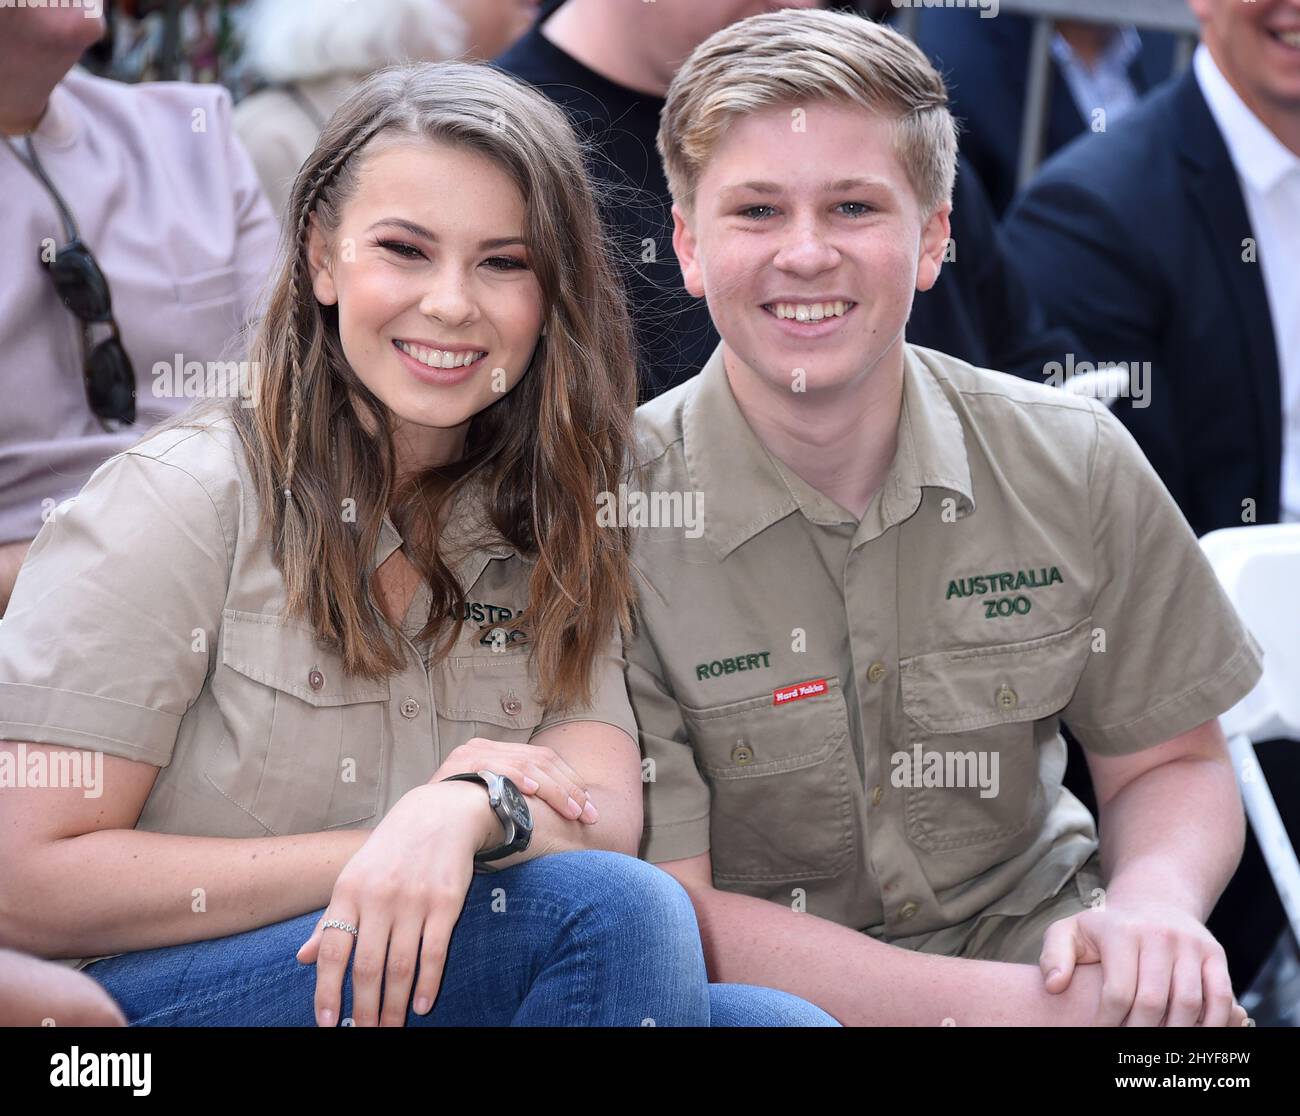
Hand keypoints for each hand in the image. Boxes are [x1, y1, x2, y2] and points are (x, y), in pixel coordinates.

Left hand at [295, 780, 495, 1026]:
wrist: (439, 813)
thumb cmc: (390, 850)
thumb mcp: (353, 876)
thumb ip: (330, 918)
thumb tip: (302, 958)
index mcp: (349, 890)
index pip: (331, 951)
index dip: (326, 992)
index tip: (327, 1024)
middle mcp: (379, 897)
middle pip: (367, 967)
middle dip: (365, 1009)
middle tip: (366, 1035)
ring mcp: (415, 900)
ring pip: (401, 966)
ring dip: (394, 1005)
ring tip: (390, 1028)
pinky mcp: (447, 902)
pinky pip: (435, 952)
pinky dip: (428, 984)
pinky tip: (422, 1005)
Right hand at [431, 737, 598, 824]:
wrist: (416, 827)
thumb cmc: (459, 824)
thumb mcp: (495, 808)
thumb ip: (522, 802)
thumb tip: (571, 814)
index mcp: (500, 753)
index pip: (546, 760)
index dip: (572, 783)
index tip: (590, 810)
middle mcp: (487, 748)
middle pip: (541, 761)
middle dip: (570, 790)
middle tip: (587, 816)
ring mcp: (472, 753)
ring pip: (525, 763)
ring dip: (553, 788)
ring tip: (572, 809)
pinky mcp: (458, 764)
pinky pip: (493, 765)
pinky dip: (514, 774)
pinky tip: (531, 789)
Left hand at [1039, 900, 1239, 1025]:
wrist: (1153, 902)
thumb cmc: (1106, 928)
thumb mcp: (1070, 931)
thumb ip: (1054, 956)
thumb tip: (1053, 985)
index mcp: (1120, 932)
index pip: (1118, 991)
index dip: (1109, 1021)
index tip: (1101, 1032)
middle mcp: (1158, 935)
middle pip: (1153, 1002)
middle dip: (1140, 1032)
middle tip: (1130, 1044)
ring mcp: (1190, 944)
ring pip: (1189, 1003)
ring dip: (1174, 1032)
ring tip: (1157, 1042)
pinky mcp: (1215, 954)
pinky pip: (1221, 997)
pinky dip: (1213, 1023)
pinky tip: (1193, 1035)